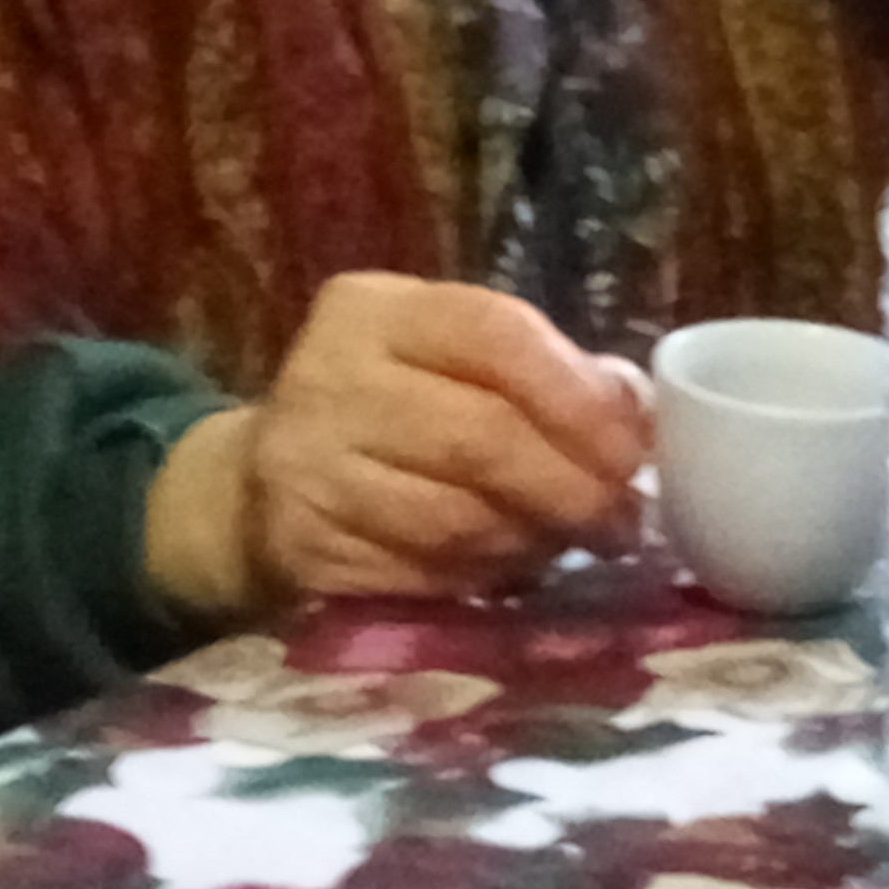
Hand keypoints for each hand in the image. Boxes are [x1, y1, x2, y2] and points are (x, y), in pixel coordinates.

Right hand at [144, 273, 649, 613]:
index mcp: (375, 311)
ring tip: (568, 543)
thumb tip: (636, 413)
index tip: (634, 450)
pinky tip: (505, 569)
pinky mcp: (304, 549)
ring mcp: (307, 469)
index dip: (579, 397)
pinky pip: (422, 575)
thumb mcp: (445, 360)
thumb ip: (539, 370)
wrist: (253, 487)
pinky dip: (481, 578)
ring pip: (455, 519)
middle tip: (622, 521)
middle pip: (481, 437)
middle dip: (571, 487)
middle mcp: (329, 378)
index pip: (494, 335)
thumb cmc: (384, 410)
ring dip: (533, 540)